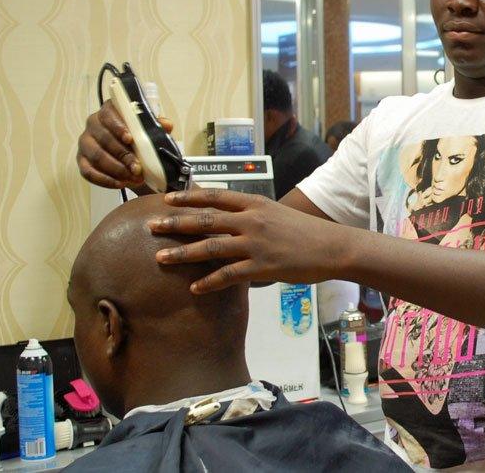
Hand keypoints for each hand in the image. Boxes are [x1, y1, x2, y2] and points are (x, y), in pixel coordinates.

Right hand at [76, 99, 173, 188]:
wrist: (132, 159)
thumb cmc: (139, 141)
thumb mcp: (150, 132)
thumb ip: (157, 127)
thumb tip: (166, 124)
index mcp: (109, 112)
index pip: (109, 114)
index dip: (118, 126)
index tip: (130, 139)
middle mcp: (93, 124)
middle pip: (104, 138)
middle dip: (123, 155)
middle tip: (138, 168)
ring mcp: (85, 142)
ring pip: (97, 156)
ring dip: (116, 169)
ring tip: (134, 178)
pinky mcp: (81, 160)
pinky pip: (88, 172)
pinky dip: (104, 180)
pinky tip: (120, 184)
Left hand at [148, 189, 342, 292]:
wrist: (333, 246)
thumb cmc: (307, 231)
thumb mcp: (278, 214)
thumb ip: (253, 216)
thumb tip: (231, 223)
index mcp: (255, 203)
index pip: (215, 196)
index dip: (189, 197)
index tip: (167, 198)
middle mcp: (252, 220)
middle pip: (205, 220)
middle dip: (175, 223)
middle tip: (151, 225)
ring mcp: (256, 244)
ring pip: (210, 247)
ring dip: (183, 253)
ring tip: (160, 257)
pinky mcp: (262, 267)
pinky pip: (228, 275)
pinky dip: (209, 282)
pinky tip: (195, 288)